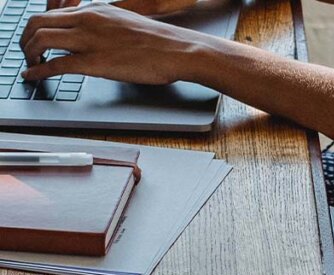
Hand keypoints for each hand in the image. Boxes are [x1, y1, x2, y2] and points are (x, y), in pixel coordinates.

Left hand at [20, 2, 207, 83]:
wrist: (180, 51)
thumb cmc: (161, 43)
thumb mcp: (126, 24)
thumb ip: (105, 28)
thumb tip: (95, 39)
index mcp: (94, 10)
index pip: (51, 13)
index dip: (36, 28)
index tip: (35, 41)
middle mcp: (87, 20)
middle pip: (37, 22)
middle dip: (26, 40)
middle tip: (28, 54)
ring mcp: (89, 40)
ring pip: (40, 40)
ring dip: (29, 54)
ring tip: (31, 66)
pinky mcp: (95, 62)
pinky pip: (55, 64)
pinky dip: (38, 71)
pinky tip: (33, 77)